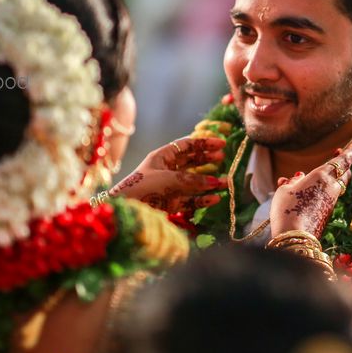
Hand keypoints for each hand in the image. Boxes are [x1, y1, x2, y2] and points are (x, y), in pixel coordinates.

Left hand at [109, 136, 227, 211]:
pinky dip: (203, 199)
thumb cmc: (142, 187)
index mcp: (162, 156)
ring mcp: (170, 187)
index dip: (204, 143)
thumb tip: (214, 182)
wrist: (126, 209)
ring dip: (209, 182)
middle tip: (223, 158)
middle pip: (192, 161)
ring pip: (194, 182)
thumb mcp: (168, 179)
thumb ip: (192, 180)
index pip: (187, 145)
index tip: (222, 144)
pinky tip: (215, 198)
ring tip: (225, 182)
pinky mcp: (171, 203)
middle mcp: (167, 169)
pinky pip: (191, 199)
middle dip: (208, 160)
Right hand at [269, 140, 351, 238]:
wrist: (294, 237)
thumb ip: (294, 181)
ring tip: (304, 177)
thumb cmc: (287, 209)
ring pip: (335, 186)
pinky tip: (301, 194)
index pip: (342, 161)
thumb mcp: (285, 190)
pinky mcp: (327, 214)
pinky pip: (326, 198)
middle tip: (339, 155)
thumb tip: (299, 177)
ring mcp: (331, 202)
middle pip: (344, 174)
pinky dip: (319, 192)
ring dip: (326, 179)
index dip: (349, 152)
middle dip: (343, 164)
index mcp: (322, 176)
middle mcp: (331, 188)